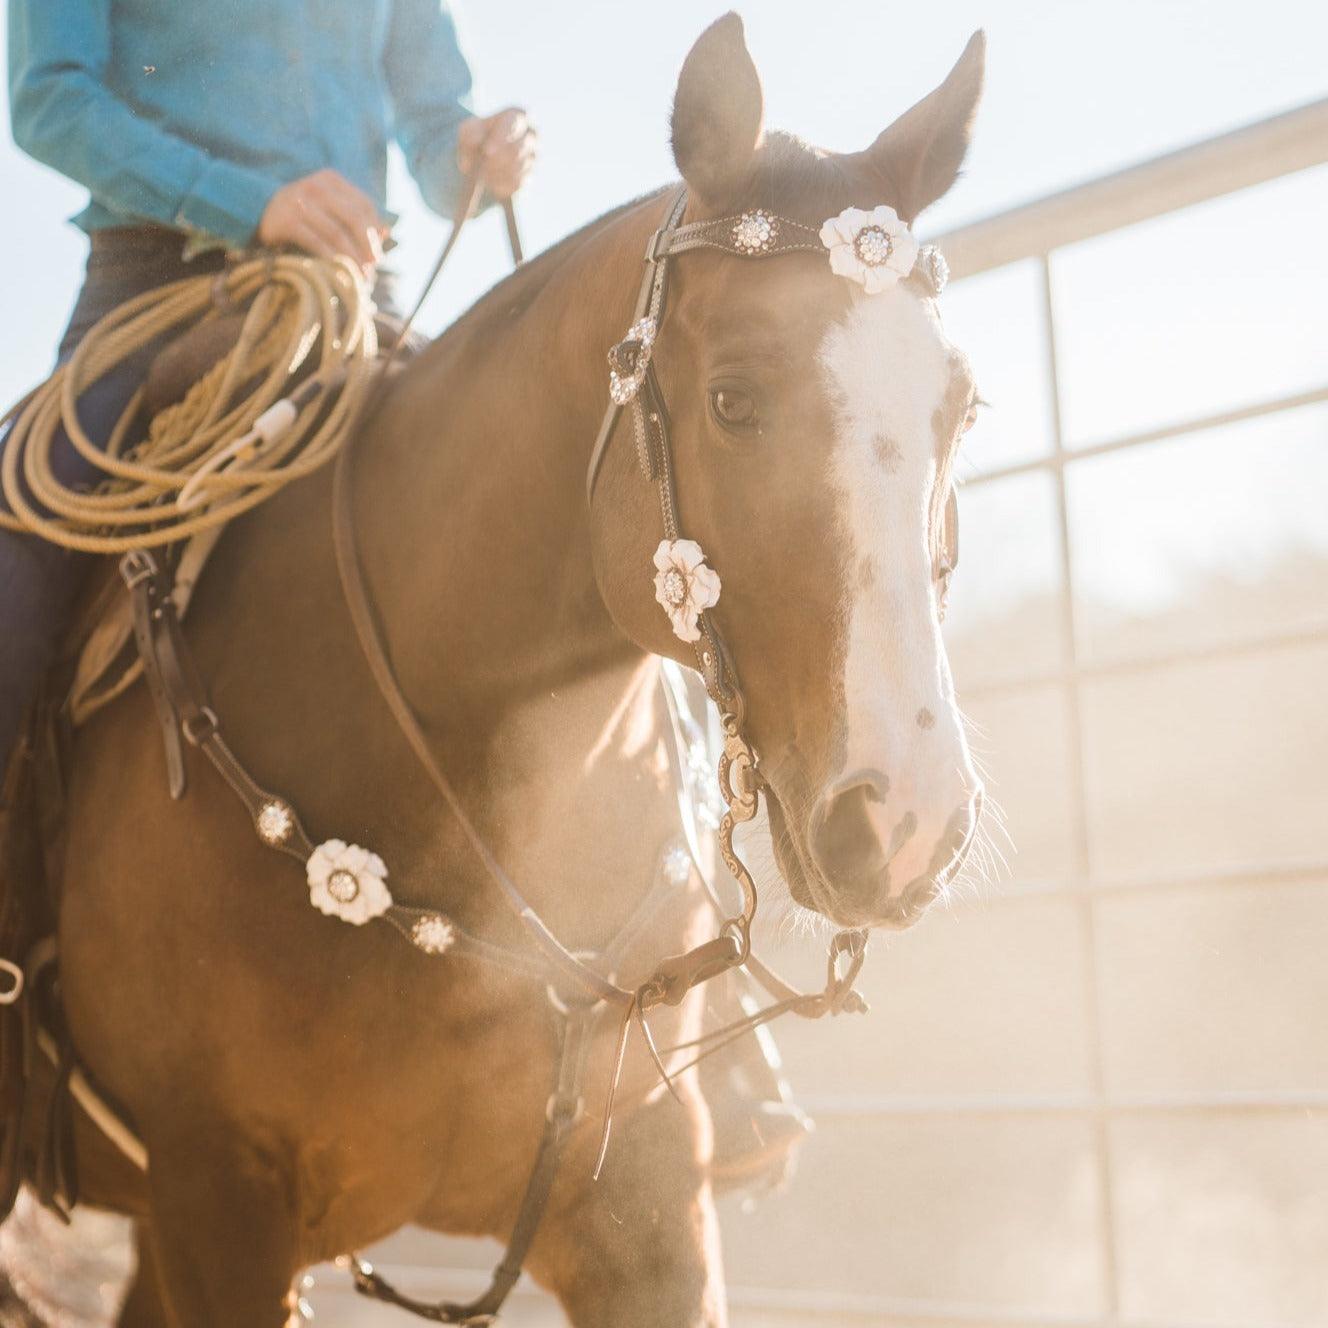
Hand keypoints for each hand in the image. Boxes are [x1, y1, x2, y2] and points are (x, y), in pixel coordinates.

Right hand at [257, 169, 388, 269]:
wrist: (259, 213)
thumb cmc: (303, 215)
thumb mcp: (330, 209)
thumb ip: (356, 217)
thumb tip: (386, 232)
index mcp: (330, 180)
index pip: (364, 205)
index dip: (374, 232)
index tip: (378, 255)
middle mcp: (315, 186)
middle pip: (354, 218)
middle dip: (366, 246)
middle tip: (371, 268)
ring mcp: (299, 201)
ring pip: (337, 233)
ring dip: (351, 258)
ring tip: (359, 275)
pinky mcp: (286, 220)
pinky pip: (316, 242)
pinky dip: (331, 259)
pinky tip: (338, 272)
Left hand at [456, 108, 536, 200]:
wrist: (478, 159)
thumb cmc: (475, 138)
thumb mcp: (467, 131)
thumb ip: (471, 132)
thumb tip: (477, 140)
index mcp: (517, 116)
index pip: (514, 123)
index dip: (502, 137)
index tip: (487, 151)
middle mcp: (530, 135)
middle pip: (520, 147)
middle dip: (499, 159)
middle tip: (483, 166)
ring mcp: (532, 157)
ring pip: (520, 167)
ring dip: (499, 173)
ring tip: (483, 174)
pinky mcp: (529, 177)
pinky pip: (519, 183)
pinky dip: (502, 185)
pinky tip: (490, 183)